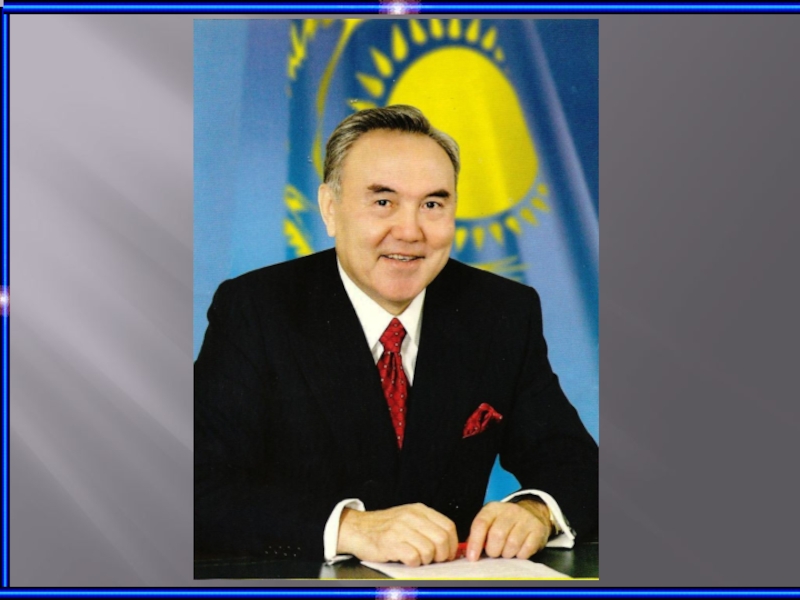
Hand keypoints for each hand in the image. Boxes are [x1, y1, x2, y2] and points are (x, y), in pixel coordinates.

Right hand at [337, 503, 457, 565]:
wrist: (356, 528)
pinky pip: (413, 557)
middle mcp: (411, 517)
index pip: (448, 526)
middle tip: (434, 560)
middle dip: (442, 555)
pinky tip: (407, 560)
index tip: (448, 554)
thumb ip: (427, 527)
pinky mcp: (390, 543)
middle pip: (442, 539)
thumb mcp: (408, 518)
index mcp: (419, 510)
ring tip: (417, 559)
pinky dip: (413, 563)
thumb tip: (449, 545)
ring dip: (426, 560)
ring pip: (429, 550)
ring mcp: (400, 529)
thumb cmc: (384, 527)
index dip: (453, 544)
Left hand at [466, 498, 551, 560]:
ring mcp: (525, 519)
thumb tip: (469, 552)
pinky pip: (526, 550)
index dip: (475, 542)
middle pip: (497, 535)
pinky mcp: (538, 530)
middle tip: (494, 553)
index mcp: (493, 508)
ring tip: (506, 551)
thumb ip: (479, 534)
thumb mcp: (490, 521)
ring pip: (512, 544)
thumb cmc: (506, 522)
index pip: (481, 524)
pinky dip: (520, 555)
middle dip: (493, 550)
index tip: (472, 557)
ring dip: (507, 554)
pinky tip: (518, 551)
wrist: (532, 512)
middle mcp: (509, 511)